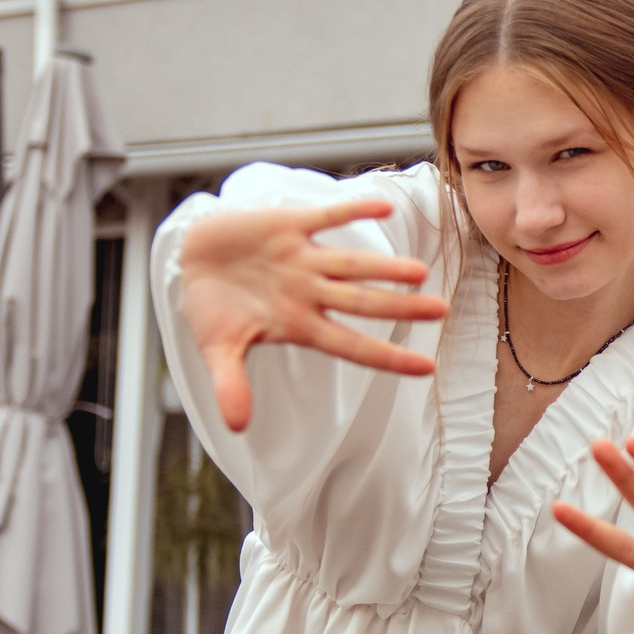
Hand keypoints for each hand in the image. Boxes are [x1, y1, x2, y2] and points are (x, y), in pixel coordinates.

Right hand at [180, 196, 447, 431]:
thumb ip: (230, 383)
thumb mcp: (216, 348)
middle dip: (399, 307)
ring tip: (419, 272)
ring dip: (383, 267)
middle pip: (361, 302)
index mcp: (300, 323)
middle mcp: (311, 291)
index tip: (428, 368)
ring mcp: (304, 258)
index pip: (351, 346)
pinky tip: (384, 206)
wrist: (192, 257)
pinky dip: (352, 210)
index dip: (387, 357)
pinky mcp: (289, 225)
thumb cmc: (213, 307)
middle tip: (440, 310)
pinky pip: (327, 216)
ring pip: (351, 264)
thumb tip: (236, 426)